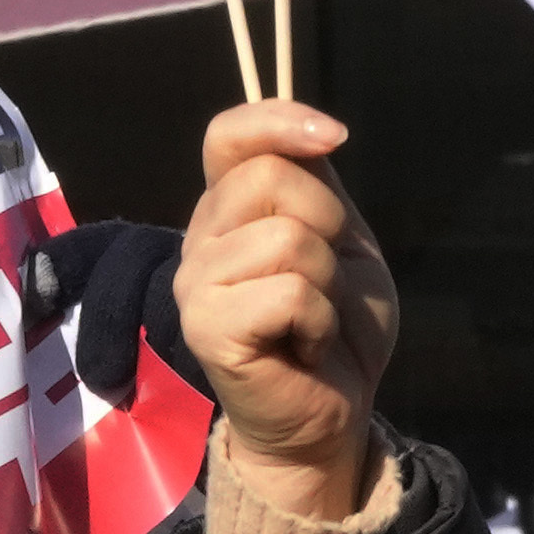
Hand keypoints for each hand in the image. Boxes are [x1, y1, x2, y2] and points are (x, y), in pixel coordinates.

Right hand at [175, 99, 391, 523]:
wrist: (333, 413)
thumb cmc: (335, 329)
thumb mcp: (339, 239)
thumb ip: (315, 183)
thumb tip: (321, 133)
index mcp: (227, 208)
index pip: (229, 132)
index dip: (279, 119)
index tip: (334, 138)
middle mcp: (199, 238)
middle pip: (269, 178)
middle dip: (326, 226)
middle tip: (324, 283)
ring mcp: (194, 284)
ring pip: (287, 237)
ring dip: (327, 285)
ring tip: (312, 321)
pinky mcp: (205, 328)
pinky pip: (289, 292)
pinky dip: (320, 321)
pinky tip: (305, 347)